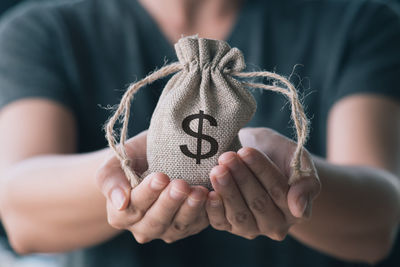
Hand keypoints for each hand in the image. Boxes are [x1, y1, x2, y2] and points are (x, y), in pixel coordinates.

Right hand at [96, 131, 208, 242]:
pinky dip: (206, 213)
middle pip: (156, 221)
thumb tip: (120, 202)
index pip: (132, 207)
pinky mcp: (190, 226)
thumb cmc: (132, 158)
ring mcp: (168, 229)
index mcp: (121, 214)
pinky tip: (212, 197)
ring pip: (178, 226)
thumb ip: (111, 181)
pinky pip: (198, 224)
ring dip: (190, 210)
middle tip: (181, 185)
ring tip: (198, 192)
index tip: (160, 177)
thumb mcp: (115, 162)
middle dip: (170, 203)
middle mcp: (143, 227)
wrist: (153, 160)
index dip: (147, 193)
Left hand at [205, 127, 320, 240]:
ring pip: (239, 214)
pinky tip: (208, 193)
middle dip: (241, 178)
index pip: (279, 191)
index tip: (246, 151)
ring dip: (227, 191)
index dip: (262, 171)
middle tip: (227, 158)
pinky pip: (220, 222)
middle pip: (258, 203)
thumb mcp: (297, 159)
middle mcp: (275, 225)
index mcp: (296, 210)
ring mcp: (251, 228)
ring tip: (217, 169)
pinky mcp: (229, 226)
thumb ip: (306, 182)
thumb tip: (299, 209)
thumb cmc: (278, 154)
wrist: (258, 155)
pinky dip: (213, 209)